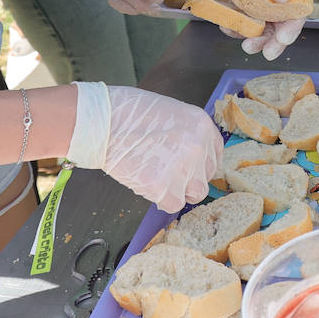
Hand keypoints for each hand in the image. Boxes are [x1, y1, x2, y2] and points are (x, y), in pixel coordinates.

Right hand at [66, 83, 219, 212]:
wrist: (104, 122)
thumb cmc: (130, 113)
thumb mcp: (172, 113)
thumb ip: (187, 134)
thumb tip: (192, 156)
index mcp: (202, 126)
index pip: (215, 154)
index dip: (201, 163)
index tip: (189, 166)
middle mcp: (198, 148)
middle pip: (206, 176)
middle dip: (189, 177)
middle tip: (167, 171)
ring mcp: (182, 169)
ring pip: (194, 194)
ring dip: (179, 191)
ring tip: (158, 178)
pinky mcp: (163, 188)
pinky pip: (173, 204)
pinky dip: (162, 199)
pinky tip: (148, 183)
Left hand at [172, 0, 304, 58]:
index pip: (294, 10)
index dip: (293, 26)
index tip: (284, 37)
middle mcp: (266, 2)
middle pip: (280, 28)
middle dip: (276, 43)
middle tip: (268, 53)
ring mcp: (250, 11)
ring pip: (262, 34)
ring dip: (258, 43)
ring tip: (246, 46)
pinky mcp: (235, 18)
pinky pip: (240, 32)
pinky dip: (236, 33)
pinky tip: (226, 26)